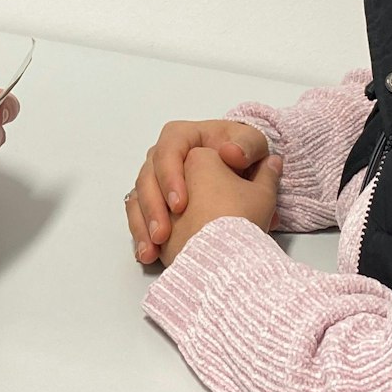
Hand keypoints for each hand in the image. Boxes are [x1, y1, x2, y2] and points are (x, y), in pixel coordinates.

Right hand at [126, 118, 270, 263]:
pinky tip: (149, 254)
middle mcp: (164, 156)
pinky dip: (141, 236)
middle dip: (153, 207)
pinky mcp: (152, 202)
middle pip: (147, 177)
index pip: (168, 150)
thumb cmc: (245, 156)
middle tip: (163, 233)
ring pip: (138, 198)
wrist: (241, 181)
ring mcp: (156, 180)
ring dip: (144, 224)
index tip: (180, 205)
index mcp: (183, 137)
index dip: (169, 176)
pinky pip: (137, 217)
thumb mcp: (253, 145)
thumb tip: (231, 153)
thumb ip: (248, 146)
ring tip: (155, 247)